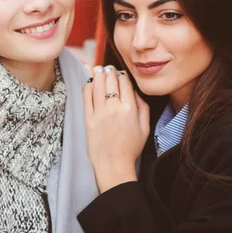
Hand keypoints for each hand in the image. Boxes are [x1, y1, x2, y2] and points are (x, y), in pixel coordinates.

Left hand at [83, 65, 149, 192]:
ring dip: (98, 74)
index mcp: (130, 109)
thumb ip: (143, 107)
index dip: (122, 75)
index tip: (120, 73)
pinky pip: (86, 97)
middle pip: (111, 81)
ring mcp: (100, 113)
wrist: (113, 164)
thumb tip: (135, 92)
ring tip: (99, 69)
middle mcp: (114, 108)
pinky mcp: (88, 118)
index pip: (125, 83)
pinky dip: (88, 86)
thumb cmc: (130, 148)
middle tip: (108, 68)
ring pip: (98, 85)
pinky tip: (89, 81)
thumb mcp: (145, 128)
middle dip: (110, 71)